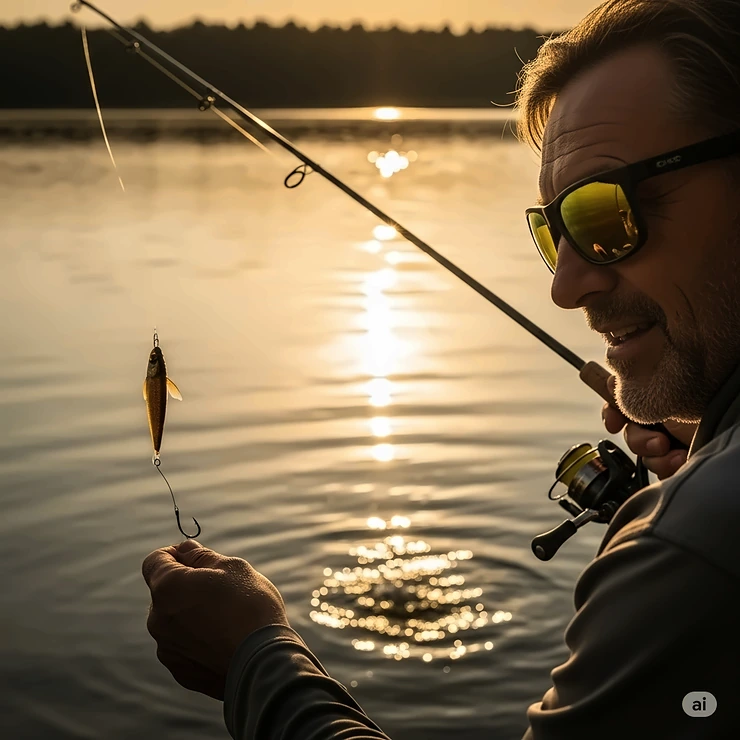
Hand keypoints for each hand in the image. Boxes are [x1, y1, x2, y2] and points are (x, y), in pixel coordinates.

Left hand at [142, 539, 289, 700]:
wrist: (264, 662)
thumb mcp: (232, 567)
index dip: (173, 554)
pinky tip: (226, 642)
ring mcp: (167, 649)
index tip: (194, 557)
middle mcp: (157, 619)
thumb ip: (201, 557)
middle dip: (186, 587)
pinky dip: (199, 641)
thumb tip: (184, 550)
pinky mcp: (181, 672)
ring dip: (192, 615)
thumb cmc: (250, 606)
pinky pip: (184, 648)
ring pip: (175, 622)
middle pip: (165, 593)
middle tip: (221, 590)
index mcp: (167, 587)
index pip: (154, 561)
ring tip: (227, 620)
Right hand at [601, 376, 697, 479]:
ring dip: (654, 456)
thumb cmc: (704, 414)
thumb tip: (607, 380)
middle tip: (658, 442)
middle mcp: (663, 419)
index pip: (625, 402)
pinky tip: (681, 463)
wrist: (726, 446)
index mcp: (659, 399)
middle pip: (630, 430)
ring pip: (641, 453)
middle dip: (638, 439)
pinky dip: (666, 468)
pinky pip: (654, 470)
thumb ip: (632, 389)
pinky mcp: (675, 464)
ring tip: (675, 455)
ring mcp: (670, 443)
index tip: (614, 424)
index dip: (613, 413)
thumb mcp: (664, 395)